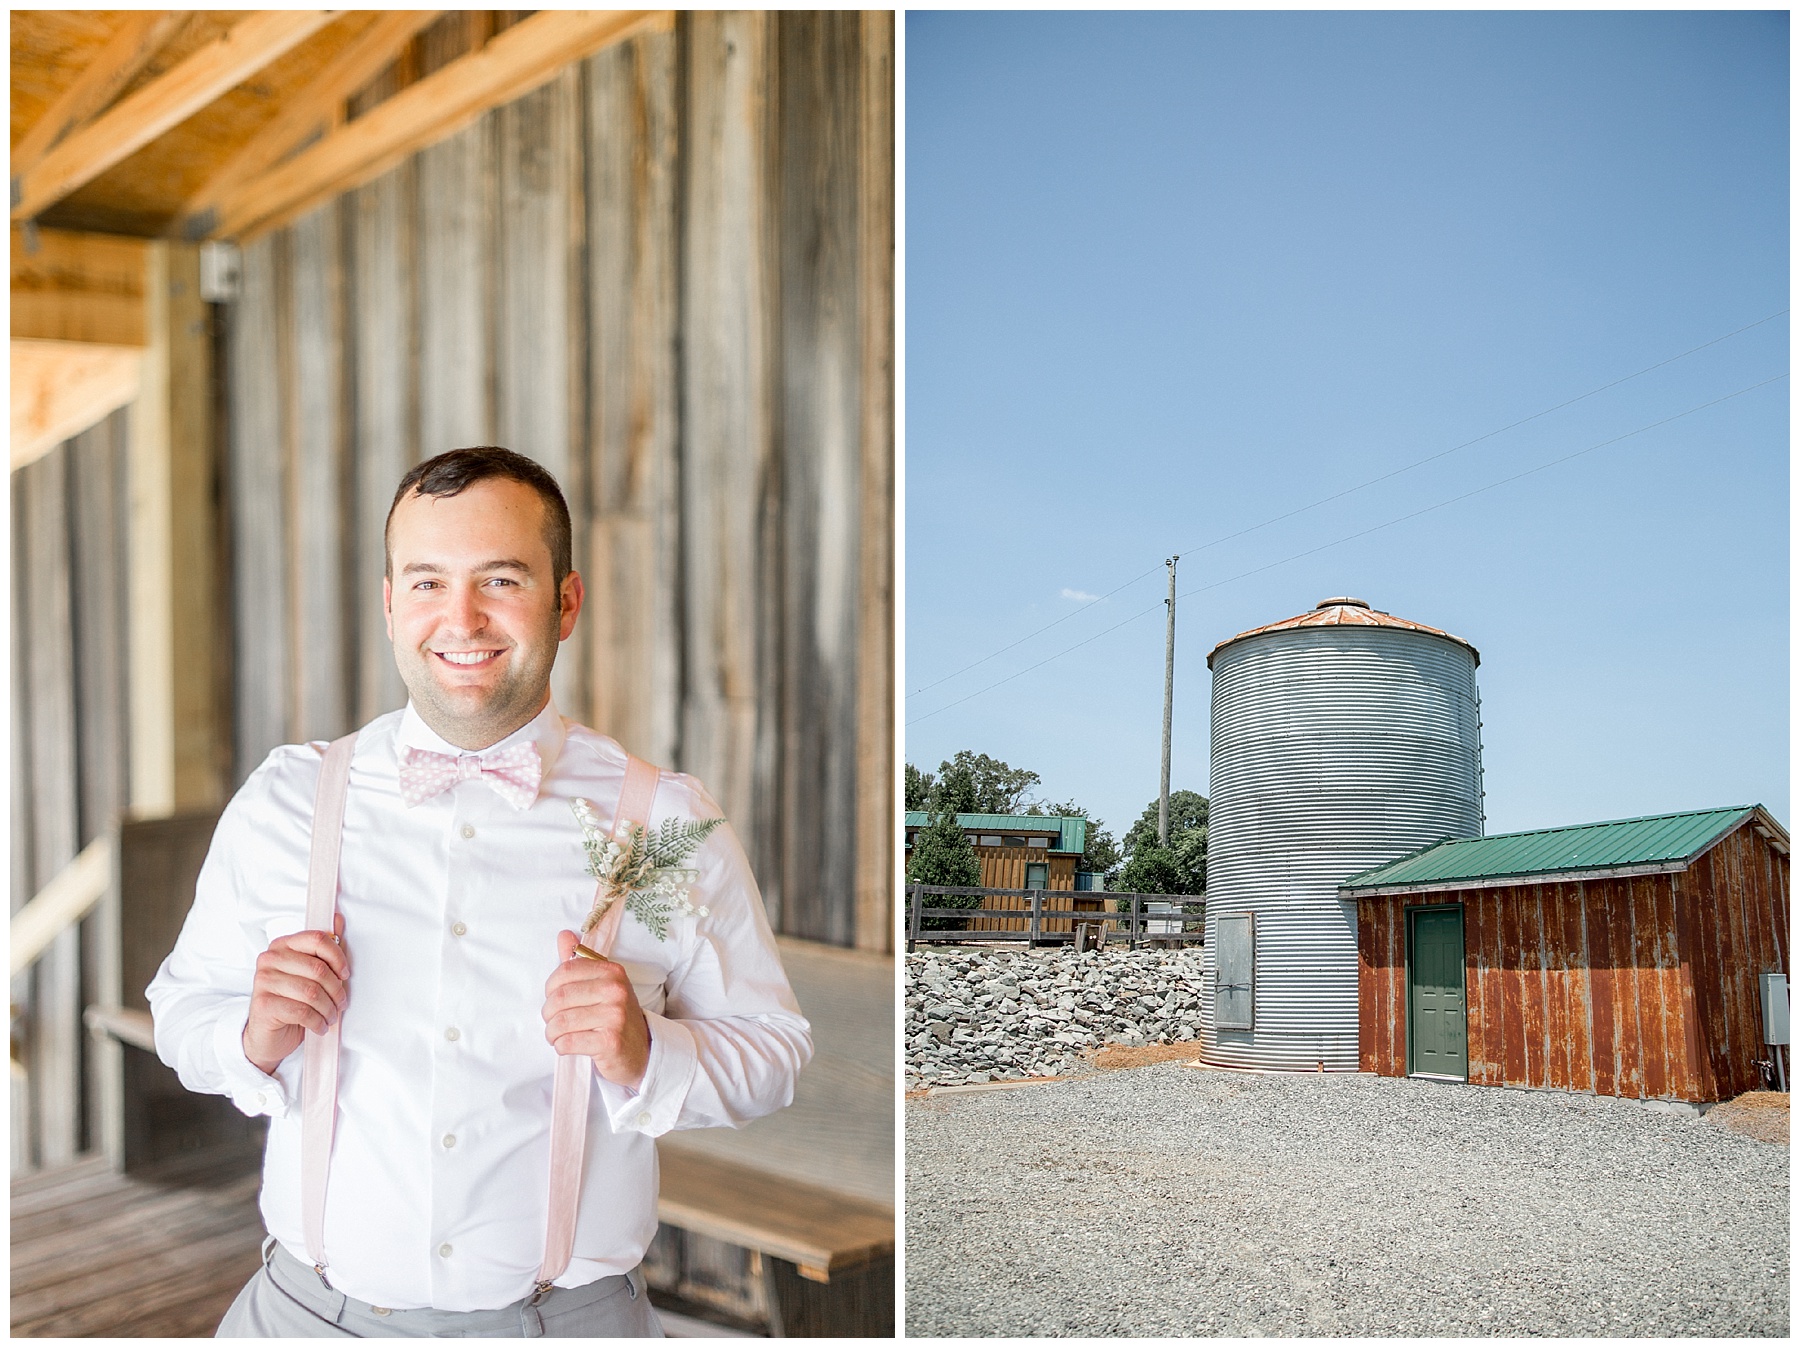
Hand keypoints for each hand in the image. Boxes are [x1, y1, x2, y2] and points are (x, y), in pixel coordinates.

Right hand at [243, 913, 348, 1074]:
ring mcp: (263, 981)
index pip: (317, 939)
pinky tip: (320, 1026)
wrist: (267, 1035)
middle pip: (318, 969)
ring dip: (328, 1009)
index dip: (337, 957)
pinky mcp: (263, 1004)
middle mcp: (269, 959)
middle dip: (336, 990)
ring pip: (312, 992)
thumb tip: (338, 919)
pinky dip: (317, 1021)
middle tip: (340, 1003)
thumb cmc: (291, 1001)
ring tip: (331, 1016)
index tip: (345, 974)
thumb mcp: (309, 975)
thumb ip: (324, 950)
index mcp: (282, 945)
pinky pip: (302, 1011)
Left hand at [542, 930, 650, 1089]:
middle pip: (560, 998)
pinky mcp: (610, 1042)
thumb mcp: (602, 984)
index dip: (550, 988)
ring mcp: (615, 1016)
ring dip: (552, 1033)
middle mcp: (616, 990)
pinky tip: (567, 1046)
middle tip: (553, 1022)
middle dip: (548, 1014)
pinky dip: (561, 1046)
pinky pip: (568, 1042)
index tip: (553, 999)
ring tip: (557, 1035)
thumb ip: (580, 961)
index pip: (565, 972)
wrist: (641, 1049)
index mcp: (612, 972)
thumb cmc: (615, 1015)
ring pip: (561, 1022)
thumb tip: (563, 935)